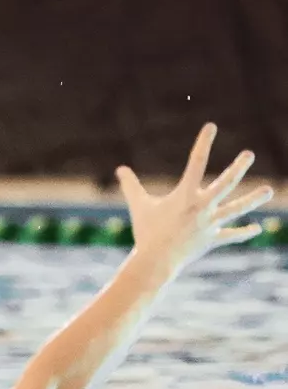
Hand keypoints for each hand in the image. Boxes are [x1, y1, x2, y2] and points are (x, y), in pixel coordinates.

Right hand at [117, 123, 272, 267]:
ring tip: (268, 191)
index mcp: (185, 196)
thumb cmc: (146, 232)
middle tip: (249, 154)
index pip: (195, 163)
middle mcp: (201, 207)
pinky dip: (244, 233)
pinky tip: (258, 228)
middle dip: (238, 168)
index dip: (203, 143)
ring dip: (253, 200)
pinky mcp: (212, 239)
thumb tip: (120, 169)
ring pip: (236, 209)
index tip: (211, 127)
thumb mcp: (138, 206)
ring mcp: (209, 224)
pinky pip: (231, 235)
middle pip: (225, 184)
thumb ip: (131, 186)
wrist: (155, 262)